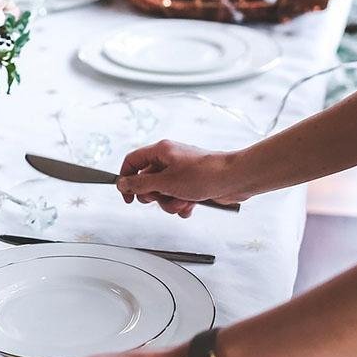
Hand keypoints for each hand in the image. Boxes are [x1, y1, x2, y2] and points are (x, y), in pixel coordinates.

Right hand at [117, 140, 250, 217]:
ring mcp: (182, 173)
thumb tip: (122, 183)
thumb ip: (140, 184)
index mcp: (161, 151)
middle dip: (154, 196)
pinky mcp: (192, 185)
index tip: (127, 197)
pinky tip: (191, 205)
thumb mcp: (165, 182)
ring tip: (182, 201)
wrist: (234, 179)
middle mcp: (170, 160)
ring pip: (163, 193)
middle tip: (161, 197)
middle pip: (147, 181)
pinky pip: (178, 198)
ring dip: (170, 203)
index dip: (126, 179)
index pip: (132, 161)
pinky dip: (182, 205)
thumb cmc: (204, 174)